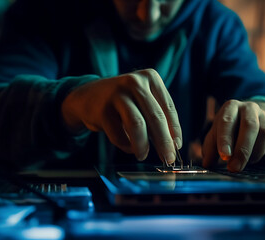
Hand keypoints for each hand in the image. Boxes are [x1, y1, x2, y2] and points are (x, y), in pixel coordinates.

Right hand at [61, 69, 181, 163]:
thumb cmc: (123, 101)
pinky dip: (125, 145)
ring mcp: (117, 94)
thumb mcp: (143, 101)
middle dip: (164, 141)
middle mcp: (134, 82)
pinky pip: (119, 134)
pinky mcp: (103, 109)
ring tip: (143, 155)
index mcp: (150, 77)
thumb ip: (158, 117)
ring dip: (143, 145)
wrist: (87, 96)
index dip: (175, 130)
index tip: (177, 146)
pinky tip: (128, 146)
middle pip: (156, 117)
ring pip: (137, 125)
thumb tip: (173, 145)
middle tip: (168, 158)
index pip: (168, 107)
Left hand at [202, 100, 264, 171]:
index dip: (225, 139)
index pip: (227, 121)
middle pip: (250, 126)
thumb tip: (207, 164)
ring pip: (264, 133)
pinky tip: (256, 155)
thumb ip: (210, 149)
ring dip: (254, 152)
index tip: (225, 156)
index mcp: (230, 107)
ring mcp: (264, 115)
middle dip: (242, 150)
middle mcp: (249, 108)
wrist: (252, 117)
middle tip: (235, 168)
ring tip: (245, 162)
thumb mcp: (215, 135)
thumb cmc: (229, 129)